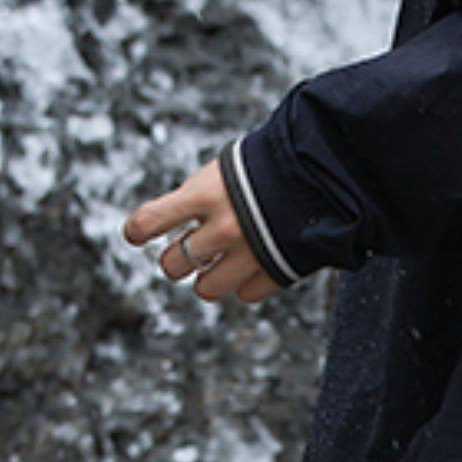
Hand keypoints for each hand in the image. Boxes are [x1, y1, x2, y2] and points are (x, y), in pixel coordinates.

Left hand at [124, 157, 276, 306]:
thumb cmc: (269, 166)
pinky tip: (253, 264)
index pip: (151, 221)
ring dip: (206, 279)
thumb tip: (175, 226)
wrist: (325, 173)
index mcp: (203, 195)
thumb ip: (197, 197)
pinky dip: (245, 283)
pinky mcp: (274, 272)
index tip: (136, 233)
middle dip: (176, 259)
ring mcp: (248, 255)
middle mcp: (221, 229)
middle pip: (173, 264)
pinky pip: (245, 294)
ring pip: (205, 289)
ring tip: (216, 265)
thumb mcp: (224, 169)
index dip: (138, 230)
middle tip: (186, 251)